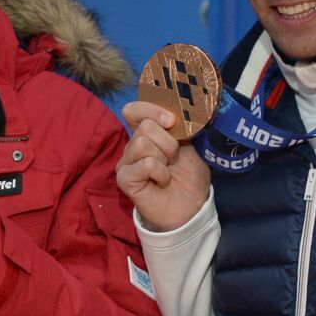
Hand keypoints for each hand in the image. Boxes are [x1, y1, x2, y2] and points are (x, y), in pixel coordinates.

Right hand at [116, 101, 210, 232]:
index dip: (150, 109)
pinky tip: (163, 182)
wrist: (191, 206)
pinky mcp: (124, 179)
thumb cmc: (189, 176)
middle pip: (144, 126)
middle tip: (174, 159)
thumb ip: (179, 127)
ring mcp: (126, 162)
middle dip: (168, 143)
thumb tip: (175, 113)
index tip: (171, 121)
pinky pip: (145, 164)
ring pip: (143, 143)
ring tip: (168, 171)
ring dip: (164, 158)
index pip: (133, 110)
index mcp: (146, 134)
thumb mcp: (189, 145)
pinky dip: (161, 173)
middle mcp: (132, 145)